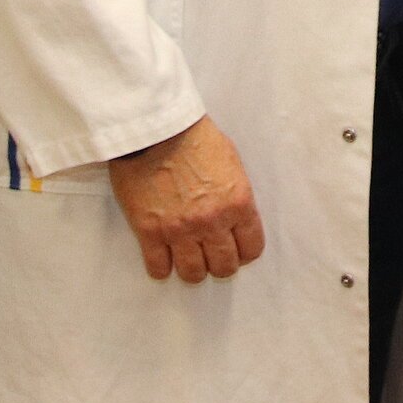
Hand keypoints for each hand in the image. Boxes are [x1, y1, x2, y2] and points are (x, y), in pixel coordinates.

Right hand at [108, 115, 265, 281]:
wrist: (155, 128)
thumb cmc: (194, 137)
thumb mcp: (231, 161)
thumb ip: (236, 195)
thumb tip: (236, 216)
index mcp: (238, 203)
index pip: (252, 248)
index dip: (244, 251)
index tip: (235, 249)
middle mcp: (212, 222)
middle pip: (224, 267)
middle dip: (220, 263)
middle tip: (211, 254)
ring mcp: (180, 230)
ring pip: (193, 274)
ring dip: (192, 268)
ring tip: (187, 257)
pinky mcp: (150, 232)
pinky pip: (158, 268)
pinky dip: (161, 267)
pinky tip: (162, 257)